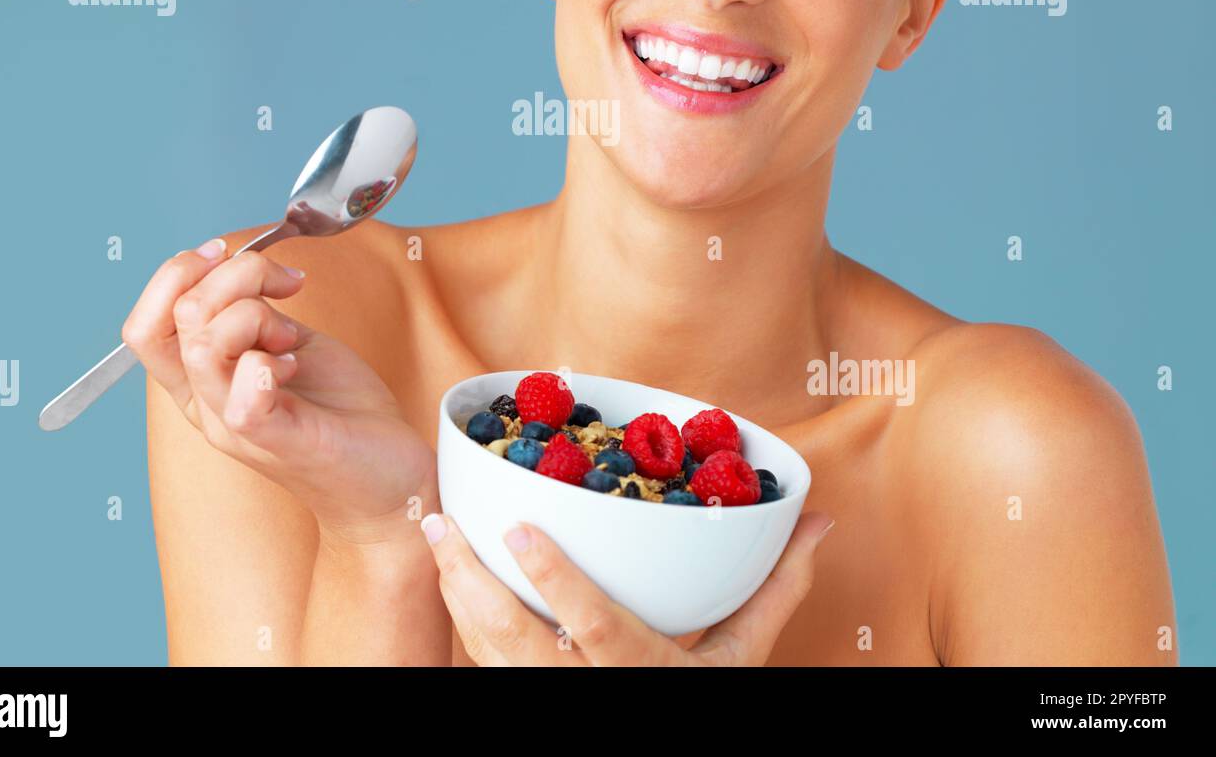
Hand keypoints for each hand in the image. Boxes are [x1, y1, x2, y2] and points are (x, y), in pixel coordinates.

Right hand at [123, 237, 436, 543]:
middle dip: (238, 277)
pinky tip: (295, 363)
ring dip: (256, 316)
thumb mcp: (289, 346)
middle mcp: (208, 407)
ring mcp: (238, 427)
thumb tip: (238, 269)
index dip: (177, 274)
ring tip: (291, 338)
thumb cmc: (339, 411)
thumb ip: (255, 314)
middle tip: (285, 293)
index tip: (226, 252)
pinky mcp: (280, 441)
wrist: (388, 477)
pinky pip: (244, 397)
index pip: (144, 326)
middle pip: (179, 317)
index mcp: (201, 383)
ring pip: (204, 344)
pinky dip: (266, 364)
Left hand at [420, 508, 833, 665]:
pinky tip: (451, 576)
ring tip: (436, 534)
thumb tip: (818, 520)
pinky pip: (486, 663)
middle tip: (442, 525)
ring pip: (488, 655)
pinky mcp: (526, 701)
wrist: (672, 750)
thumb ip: (775, 589)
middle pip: (517, 644)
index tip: (519, 530)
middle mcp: (591, 695)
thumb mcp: (743, 658)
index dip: (556, 582)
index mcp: (648, 676)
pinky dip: (464, 617)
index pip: (595, 631)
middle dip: (474, 584)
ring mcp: (551, 702)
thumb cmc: (705, 702)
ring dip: (457, 594)